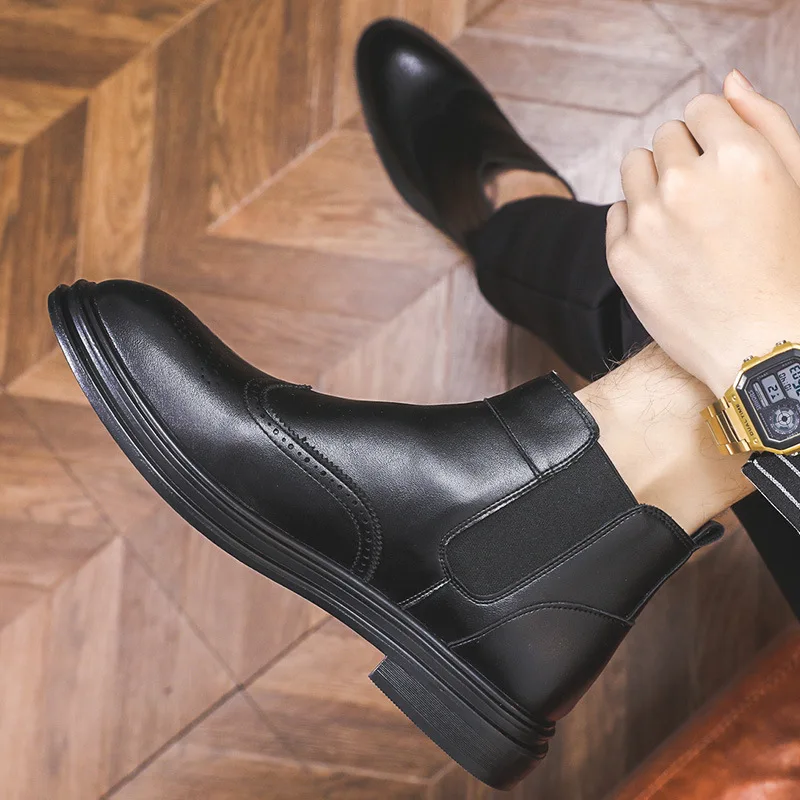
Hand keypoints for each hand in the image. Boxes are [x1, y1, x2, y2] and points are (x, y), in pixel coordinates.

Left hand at [606, 70, 799, 396]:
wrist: (760, 344)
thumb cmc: (788, 264)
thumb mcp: (798, 184)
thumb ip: (765, 123)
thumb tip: (727, 82)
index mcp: (739, 158)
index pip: (701, 108)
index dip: (712, 133)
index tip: (721, 162)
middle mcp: (687, 184)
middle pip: (663, 136)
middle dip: (683, 155)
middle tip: (708, 198)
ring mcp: (649, 222)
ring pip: (633, 166)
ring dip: (653, 180)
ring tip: (684, 216)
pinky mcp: (623, 257)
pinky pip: (617, 211)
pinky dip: (637, 220)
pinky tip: (667, 246)